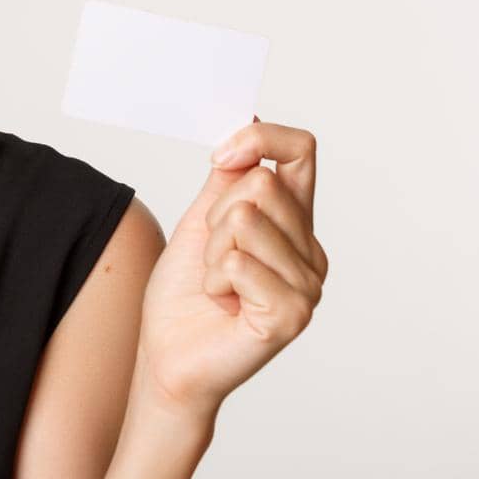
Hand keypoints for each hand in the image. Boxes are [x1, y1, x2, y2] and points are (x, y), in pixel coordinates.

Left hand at [136, 117, 327, 417]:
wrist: (169, 356)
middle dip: (215, 216)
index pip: (299, 151)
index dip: (260, 139)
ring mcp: (308, 284)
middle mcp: (310, 250)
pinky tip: (223, 303)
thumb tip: (250, 122)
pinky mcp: (293, 314)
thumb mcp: (201, 221)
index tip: (221, 156)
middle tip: (213, 256)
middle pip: (261, 184)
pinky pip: (239, 262)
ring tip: (218, 283)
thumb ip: (228, 179)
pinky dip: (215, 279)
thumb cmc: (185, 294)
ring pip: (245, 220)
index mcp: (294, 222)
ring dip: (213, 251)